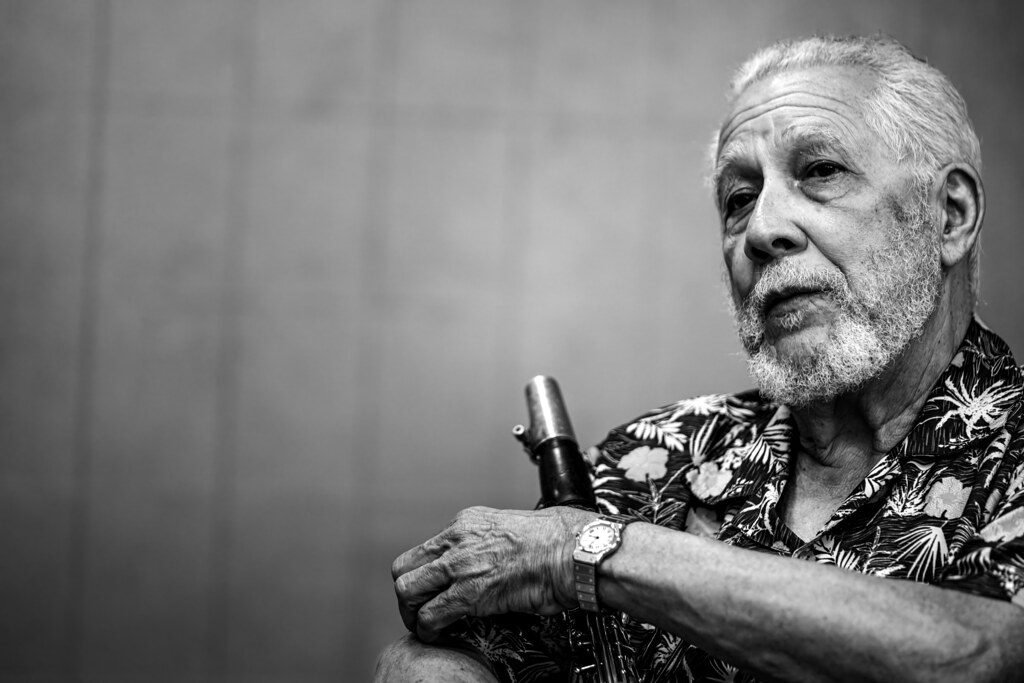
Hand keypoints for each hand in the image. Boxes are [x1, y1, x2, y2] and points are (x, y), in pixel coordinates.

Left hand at [391, 505, 595, 641]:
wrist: (573, 551)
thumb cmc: (556, 543)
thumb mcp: (509, 530)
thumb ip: (486, 545)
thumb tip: (482, 565)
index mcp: (466, 523)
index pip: (423, 549)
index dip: (422, 574)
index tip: (431, 589)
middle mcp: (457, 540)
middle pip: (404, 568)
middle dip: (408, 593)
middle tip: (419, 609)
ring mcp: (460, 565)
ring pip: (407, 590)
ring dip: (412, 613)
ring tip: (425, 624)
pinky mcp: (469, 592)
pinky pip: (430, 615)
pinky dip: (427, 629)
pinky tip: (437, 635)